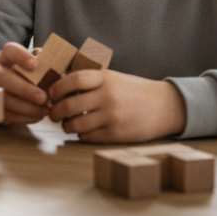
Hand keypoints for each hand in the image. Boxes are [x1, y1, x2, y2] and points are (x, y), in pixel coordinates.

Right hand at [0, 42, 49, 124]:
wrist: (1, 91)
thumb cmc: (22, 78)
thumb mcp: (30, 70)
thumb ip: (42, 71)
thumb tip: (60, 79)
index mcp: (6, 58)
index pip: (10, 51)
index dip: (21, 56)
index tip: (34, 64)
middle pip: (4, 77)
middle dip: (25, 89)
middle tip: (43, 98)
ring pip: (4, 99)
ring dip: (27, 107)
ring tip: (44, 110)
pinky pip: (5, 114)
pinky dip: (23, 117)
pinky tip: (37, 116)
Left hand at [46, 69, 186, 142]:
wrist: (165, 107)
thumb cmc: (134, 91)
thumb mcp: (114, 78)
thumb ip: (91, 82)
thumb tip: (59, 87)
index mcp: (106, 78)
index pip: (74, 80)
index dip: (57, 87)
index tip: (51, 94)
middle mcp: (108, 96)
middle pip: (69, 105)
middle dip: (55, 111)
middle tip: (53, 114)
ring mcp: (112, 116)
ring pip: (76, 124)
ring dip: (66, 126)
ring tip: (67, 124)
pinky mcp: (116, 134)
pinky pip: (88, 137)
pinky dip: (81, 135)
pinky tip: (83, 131)